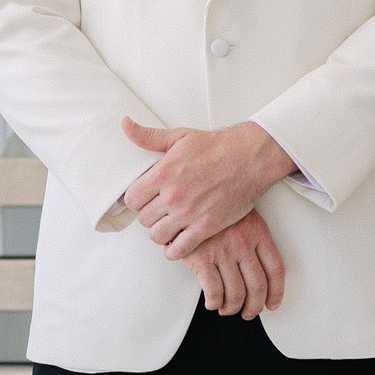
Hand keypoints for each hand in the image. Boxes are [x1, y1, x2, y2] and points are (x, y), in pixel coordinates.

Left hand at [119, 115, 296, 258]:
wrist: (249, 157)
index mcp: (163, 174)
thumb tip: (126, 125)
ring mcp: (189, 214)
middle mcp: (173, 196)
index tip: (144, 198)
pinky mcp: (206, 227)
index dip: (136, 200)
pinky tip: (178, 241)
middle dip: (149, 215)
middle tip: (158, 211)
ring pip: (157, 236)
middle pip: (143, 219)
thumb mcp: (178, 136)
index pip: (131, 199)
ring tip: (167, 225)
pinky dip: (174, 250)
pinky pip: (179, 250)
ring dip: (160, 232)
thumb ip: (148, 136)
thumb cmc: (217, 147)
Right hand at [184, 208, 284, 318]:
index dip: (276, 292)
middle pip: (258, 287)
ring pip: (236, 294)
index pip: (275, 269)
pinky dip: (214, 303)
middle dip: (254, 306)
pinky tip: (212, 302)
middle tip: (249, 312)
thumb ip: (252, 235)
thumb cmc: (213, 202)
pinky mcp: (201, 258)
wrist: (188, 191)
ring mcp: (222, 252)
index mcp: (257, 232)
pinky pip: (214, 292)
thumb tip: (258, 266)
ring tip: (227, 308)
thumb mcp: (241, 211)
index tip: (272, 303)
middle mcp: (243, 244)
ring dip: (232, 308)